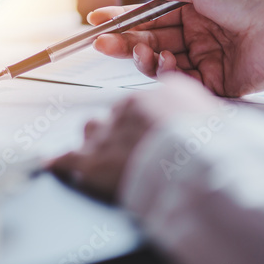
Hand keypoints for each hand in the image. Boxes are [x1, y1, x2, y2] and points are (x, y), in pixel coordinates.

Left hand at [49, 75, 219, 199]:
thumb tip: (196, 114)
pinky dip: (59, 162)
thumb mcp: (212, 116)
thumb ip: (196, 110)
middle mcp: (127, 108)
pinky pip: (66, 158)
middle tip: (134, 151)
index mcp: (156, 96)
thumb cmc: (210, 149)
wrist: (194, 168)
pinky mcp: (91, 159)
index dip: (144, 121)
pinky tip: (51, 164)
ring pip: (92, 129)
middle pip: (115, 115)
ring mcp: (107, 132)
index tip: (150, 131)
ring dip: (96, 143)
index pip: (141, 103)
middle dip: (121, 132)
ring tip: (105, 159)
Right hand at [89, 0, 263, 96]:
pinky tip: (169, 63)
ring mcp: (204, 60)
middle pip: (148, 41)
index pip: (146, 16)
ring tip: (145, 55)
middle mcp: (194, 34)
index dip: (120, 19)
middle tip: (102, 44)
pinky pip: (182, 82)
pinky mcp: (215, 84)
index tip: (94, 22)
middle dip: (123, 43)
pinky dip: (169, 74)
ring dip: (145, 59)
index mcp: (191, 8)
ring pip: (160, 63)